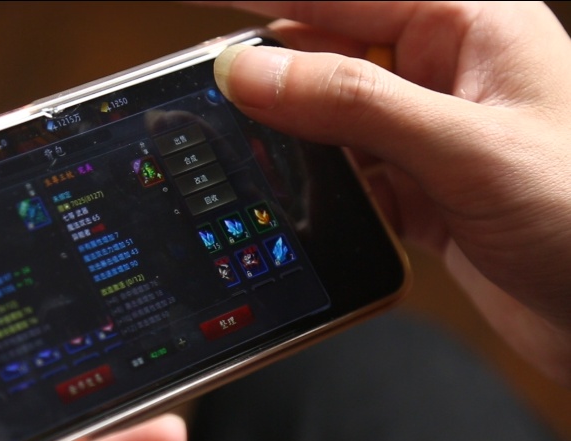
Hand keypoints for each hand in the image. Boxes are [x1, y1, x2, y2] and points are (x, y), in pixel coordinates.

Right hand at [212, 1, 570, 384]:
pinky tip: (290, 198)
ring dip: (288, 139)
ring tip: (232, 150)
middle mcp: (444, 70)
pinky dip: (314, 187)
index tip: (196, 14)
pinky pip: (346, 172)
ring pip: (328, 119)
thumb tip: (251, 70)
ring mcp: (430, 132)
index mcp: (467, 24)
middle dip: (268, 77)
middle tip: (201, 95)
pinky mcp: (422, 188)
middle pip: (327, 55)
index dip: (263, 1)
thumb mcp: (462, 147)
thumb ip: (350, 102)